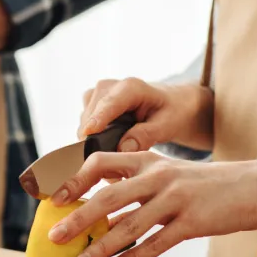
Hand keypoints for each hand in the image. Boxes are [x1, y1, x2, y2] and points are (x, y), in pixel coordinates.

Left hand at [46, 152, 256, 256]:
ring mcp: (176, 199)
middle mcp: (158, 176)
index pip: (100, 162)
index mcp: (148, 160)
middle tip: (55, 237)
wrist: (253, 186)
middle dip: (77, 219)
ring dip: (100, 247)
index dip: (75, 179)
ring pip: (129, 226)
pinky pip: (155, 244)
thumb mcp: (168, 175)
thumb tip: (99, 210)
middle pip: (108, 198)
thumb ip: (136, 186)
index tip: (55, 198)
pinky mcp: (193, 222)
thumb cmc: (204, 185)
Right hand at [79, 78, 213, 151]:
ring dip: (94, 141)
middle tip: (113, 170)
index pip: (110, 103)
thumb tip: (122, 149)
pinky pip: (84, 124)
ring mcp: (98, 93)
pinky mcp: (91, 102)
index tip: (87, 134)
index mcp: (131, 88)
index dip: (97, 118)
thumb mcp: (167, 125)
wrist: (172, 103)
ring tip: (115, 156)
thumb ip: (146, 136)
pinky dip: (93, 137)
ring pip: (85, 122)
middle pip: (92, 116)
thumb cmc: (172, 112)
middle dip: (97, 142)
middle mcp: (110, 86)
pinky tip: (111, 142)